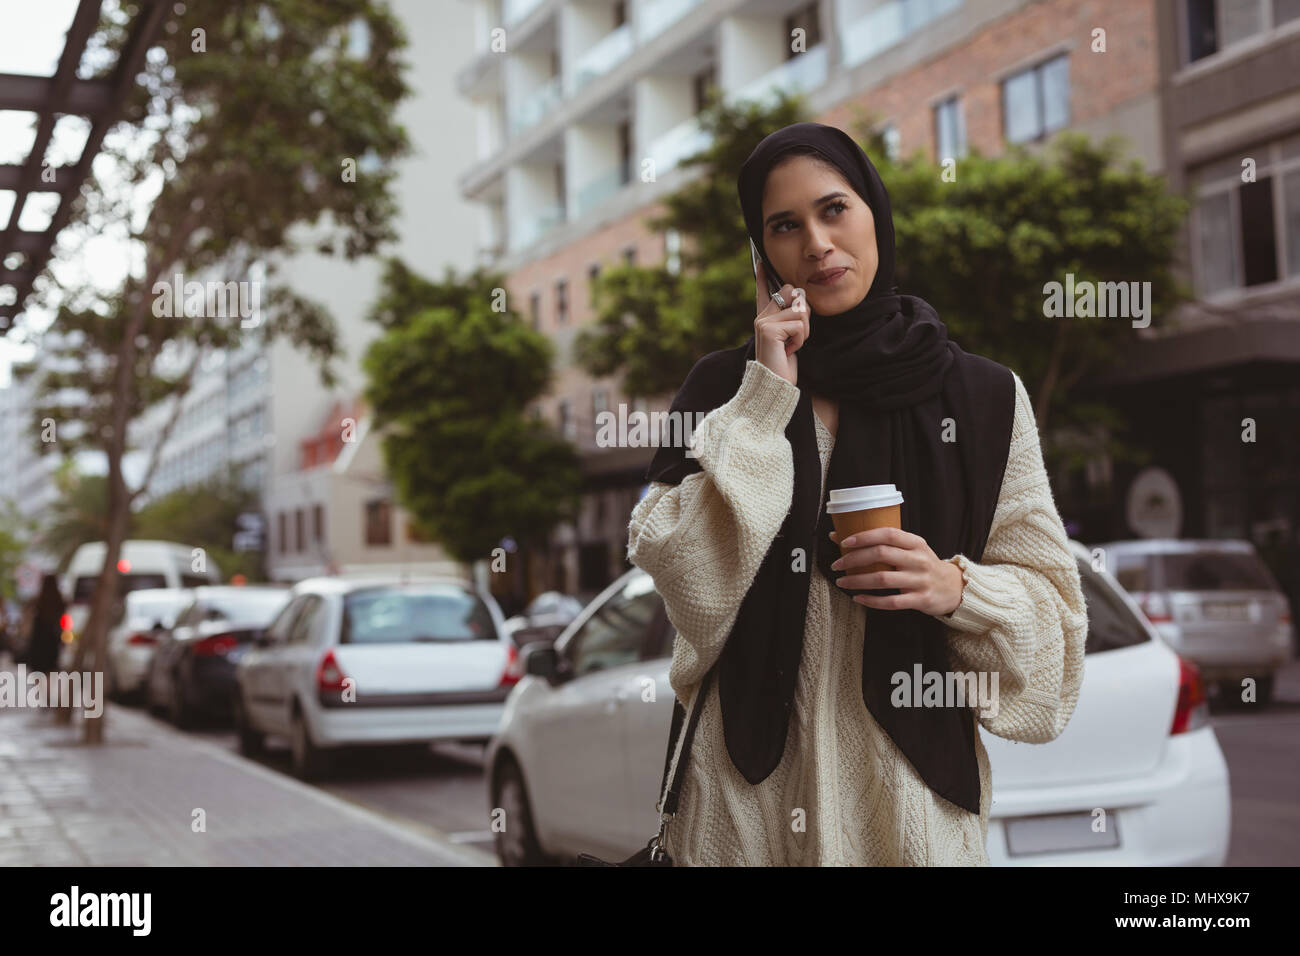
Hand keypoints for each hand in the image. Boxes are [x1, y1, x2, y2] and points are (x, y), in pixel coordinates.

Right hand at [754, 258, 807, 386]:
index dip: (763, 277)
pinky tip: (790, 350)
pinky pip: (799, 325)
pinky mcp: (769, 330)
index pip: (764, 292)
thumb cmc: (784, 366)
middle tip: (797, 334)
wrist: (774, 386)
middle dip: (804, 311)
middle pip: (793, 292)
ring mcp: (763, 322)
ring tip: (792, 345)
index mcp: (765, 319)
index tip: (761, 262)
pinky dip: (801, 340)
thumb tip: (800, 299)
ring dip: (805, 330)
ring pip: (800, 309)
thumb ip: (791, 321)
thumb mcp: (790, 340)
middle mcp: (761, 317)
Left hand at [828, 527, 964, 616]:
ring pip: (882, 579)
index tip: (844, 542)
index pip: (888, 534)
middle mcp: (918, 560)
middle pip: (881, 555)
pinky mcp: (920, 600)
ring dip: (858, 581)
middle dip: (854, 559)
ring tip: (842, 581)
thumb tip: (839, 535)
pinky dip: (871, 601)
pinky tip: (858, 598)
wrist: (953, 588)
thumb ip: (883, 543)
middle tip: (837, 564)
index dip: (864, 536)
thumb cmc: (923, 565)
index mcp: (915, 543)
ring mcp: (920, 580)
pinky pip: (891, 602)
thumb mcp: (911, 549)